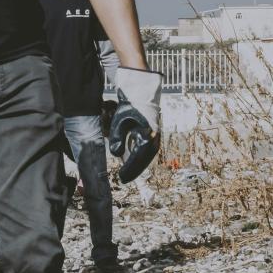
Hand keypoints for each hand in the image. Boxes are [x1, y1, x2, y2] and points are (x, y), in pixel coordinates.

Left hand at [109, 68, 161, 182]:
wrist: (142, 94)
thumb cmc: (129, 106)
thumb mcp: (119, 122)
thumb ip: (117, 138)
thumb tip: (116, 154)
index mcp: (147, 135)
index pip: (137, 157)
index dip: (129, 169)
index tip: (121, 177)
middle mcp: (154, 137)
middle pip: (144, 160)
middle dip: (134, 170)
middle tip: (124, 178)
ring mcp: (156, 136)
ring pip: (147, 156)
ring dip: (138, 165)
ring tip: (128, 173)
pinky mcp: (154, 134)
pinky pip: (148, 150)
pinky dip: (141, 158)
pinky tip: (133, 162)